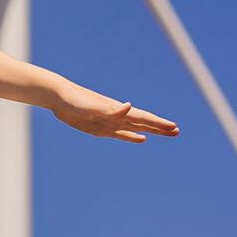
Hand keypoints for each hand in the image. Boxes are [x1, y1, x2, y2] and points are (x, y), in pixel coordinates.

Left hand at [48, 85, 178, 142]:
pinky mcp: (101, 128)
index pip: (143, 117)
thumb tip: (129, 106)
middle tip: (177, 131)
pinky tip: (141, 139)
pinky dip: (132, 136)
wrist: (59, 97)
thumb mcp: (92, 107)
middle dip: (160, 127)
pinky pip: (121, 134)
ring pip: (136, 128)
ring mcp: (110, 122)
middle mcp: (117, 116)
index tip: (174, 127)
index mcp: (118, 110)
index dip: (159, 123)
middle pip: (144, 123)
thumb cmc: (75, 100)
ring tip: (166, 133)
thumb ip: (111, 109)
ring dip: (151, 131)